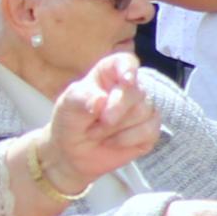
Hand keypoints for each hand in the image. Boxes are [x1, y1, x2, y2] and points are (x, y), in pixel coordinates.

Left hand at [43, 54, 159, 183]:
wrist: (71, 153)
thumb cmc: (69, 122)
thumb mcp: (67, 107)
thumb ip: (82, 99)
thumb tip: (101, 100)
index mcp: (109, 75)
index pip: (125, 62)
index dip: (129, 69)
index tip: (126, 81)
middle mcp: (129, 89)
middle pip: (136, 91)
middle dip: (117, 108)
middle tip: (98, 121)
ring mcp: (142, 110)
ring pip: (144, 112)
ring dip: (117, 128)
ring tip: (98, 133)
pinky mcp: (149, 130)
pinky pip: (150, 130)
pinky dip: (127, 139)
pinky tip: (113, 141)